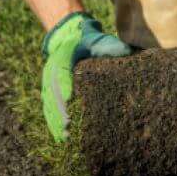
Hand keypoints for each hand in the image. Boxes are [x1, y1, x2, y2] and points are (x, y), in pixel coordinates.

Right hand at [40, 12, 131, 141]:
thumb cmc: (88, 41)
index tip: (69, 99)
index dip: (64, 86)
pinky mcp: (50, 93)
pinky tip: (60, 137)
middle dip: (59, 111)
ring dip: (54, 121)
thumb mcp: (98, 39)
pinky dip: (53, 123)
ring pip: (49, 105)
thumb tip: (128, 51)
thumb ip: (109, 45)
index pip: (61, 75)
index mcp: (62, 60)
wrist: (70, 38)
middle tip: (68, 126)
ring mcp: (48, 84)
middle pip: (53, 94)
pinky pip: (49, 109)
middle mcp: (52, 74)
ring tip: (64, 137)